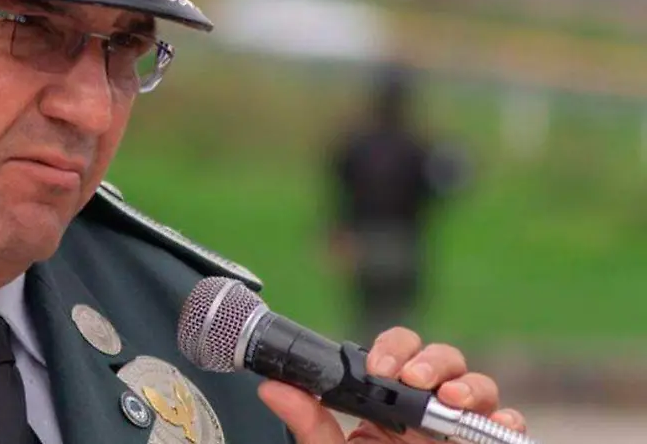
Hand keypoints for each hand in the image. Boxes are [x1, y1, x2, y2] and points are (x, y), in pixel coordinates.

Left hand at [257, 327, 528, 442]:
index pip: (397, 355)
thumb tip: (272, 387)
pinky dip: (507, 421)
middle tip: (412, 378)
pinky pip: (507, 427)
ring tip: (448, 398)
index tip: (378, 368)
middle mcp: (427, 412)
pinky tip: (497, 424)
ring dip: (467, 385)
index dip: (392, 349)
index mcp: (388, 406)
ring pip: (479, 387)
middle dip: (431, 360)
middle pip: (443, 361)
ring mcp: (458, 431)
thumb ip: (308, 423)